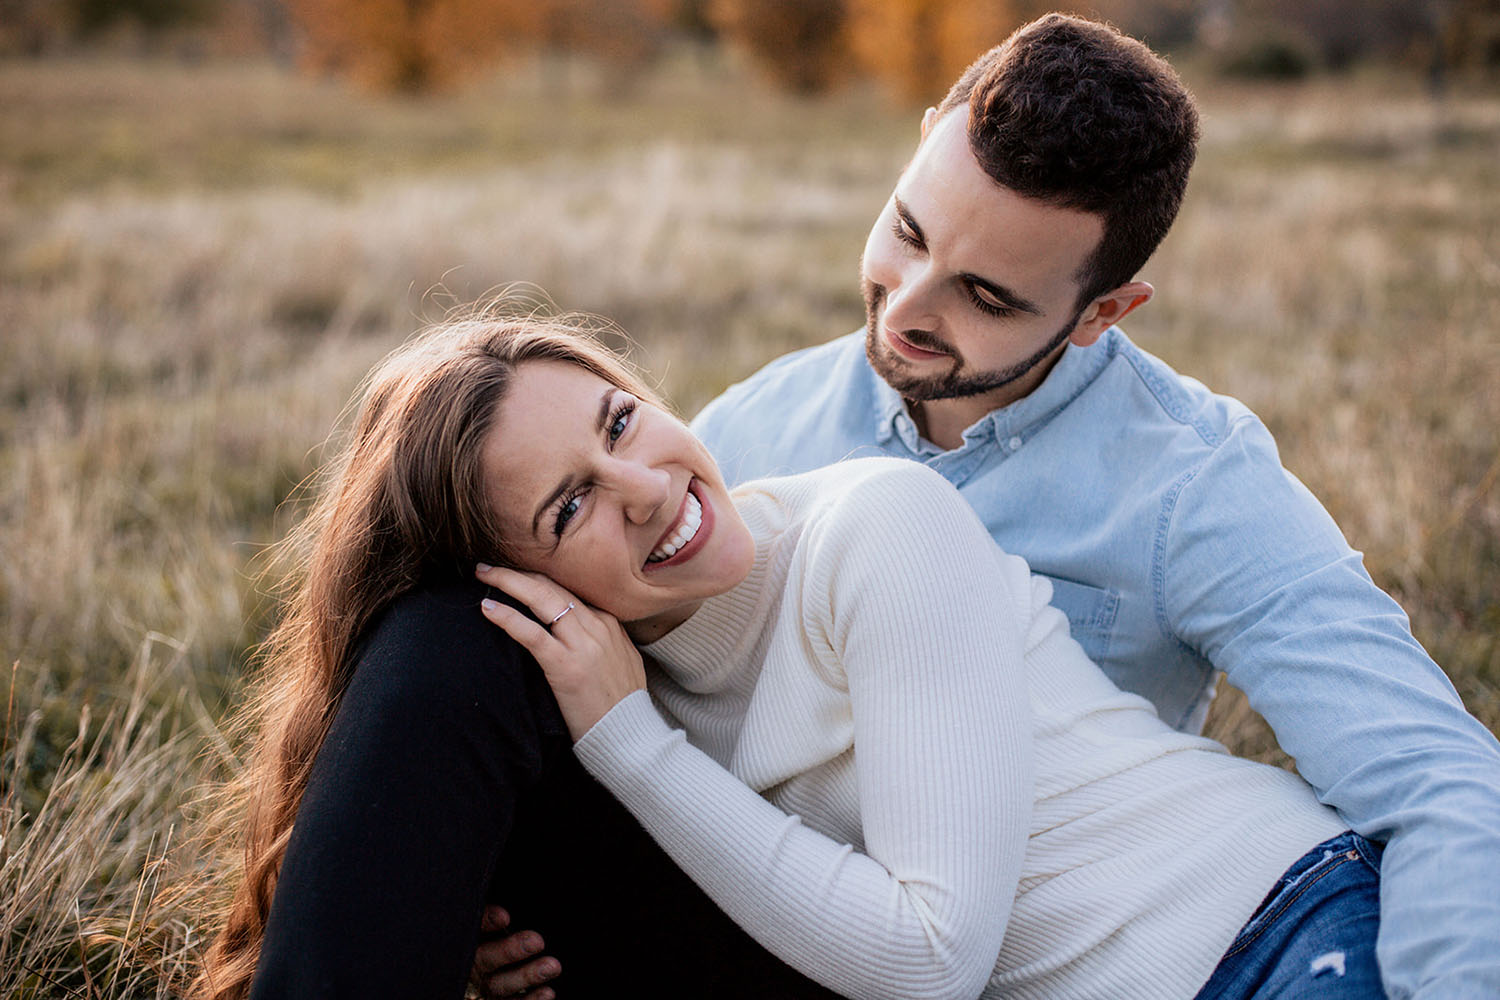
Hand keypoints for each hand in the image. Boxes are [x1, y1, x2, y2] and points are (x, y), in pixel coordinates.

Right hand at [470, 905, 559, 999]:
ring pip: (498, 985)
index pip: (473, 928)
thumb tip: (508, 908)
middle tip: (537, 941)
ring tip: (552, 966)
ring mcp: (482, 988)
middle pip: (484, 959)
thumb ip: (495, 913)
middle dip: (510, 950)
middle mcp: (471, 966)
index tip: (505, 917)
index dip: (486, 922)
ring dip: (527, 976)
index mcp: (467, 940)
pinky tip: (548, 993)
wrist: (485, 976)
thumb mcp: (492, 923)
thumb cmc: (495, 939)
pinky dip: (530, 999)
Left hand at [477, 564, 645, 740]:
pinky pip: (531, 633)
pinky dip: (507, 617)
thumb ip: (602, 642)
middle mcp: (597, 626)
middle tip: (490, 567)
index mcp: (608, 624)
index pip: (568, 590)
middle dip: (518, 572)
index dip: (537, 579)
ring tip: (483, 575)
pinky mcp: (566, 666)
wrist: (630, 735)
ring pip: (541, 599)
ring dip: (508, 582)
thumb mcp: (621, 662)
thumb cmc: (622, 706)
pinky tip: (488, 608)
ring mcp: (582, 644)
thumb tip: (578, 635)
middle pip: (552, 587)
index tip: (515, 576)